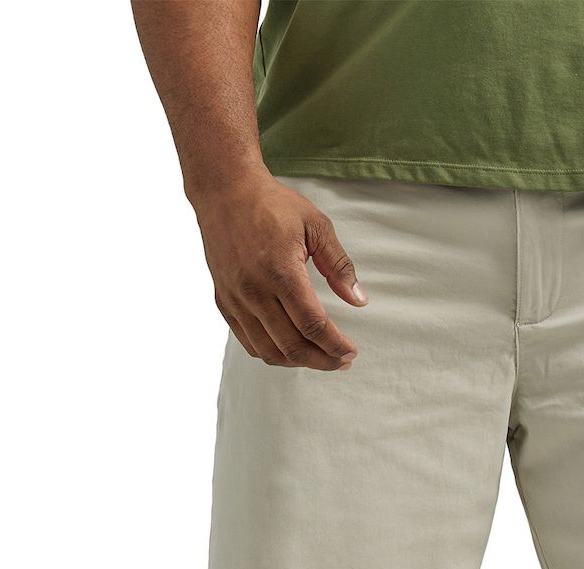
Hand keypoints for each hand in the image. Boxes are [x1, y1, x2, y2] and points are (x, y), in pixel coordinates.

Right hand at [194, 170, 366, 371]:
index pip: (313, 325)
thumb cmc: (271, 204)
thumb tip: (359, 300)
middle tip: (342, 360)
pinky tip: (292, 349)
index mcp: (280, 271)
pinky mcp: (224, 302)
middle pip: (293, 346)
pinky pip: (249, 343)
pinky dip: (273, 354)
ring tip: (320, 357)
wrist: (224, 190)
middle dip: (323, 360)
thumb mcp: (316, 225)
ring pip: (270, 352)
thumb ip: (339, 265)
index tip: (351, 352)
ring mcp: (235, 299)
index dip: (336, 345)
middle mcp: (254, 290)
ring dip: (299, 362)